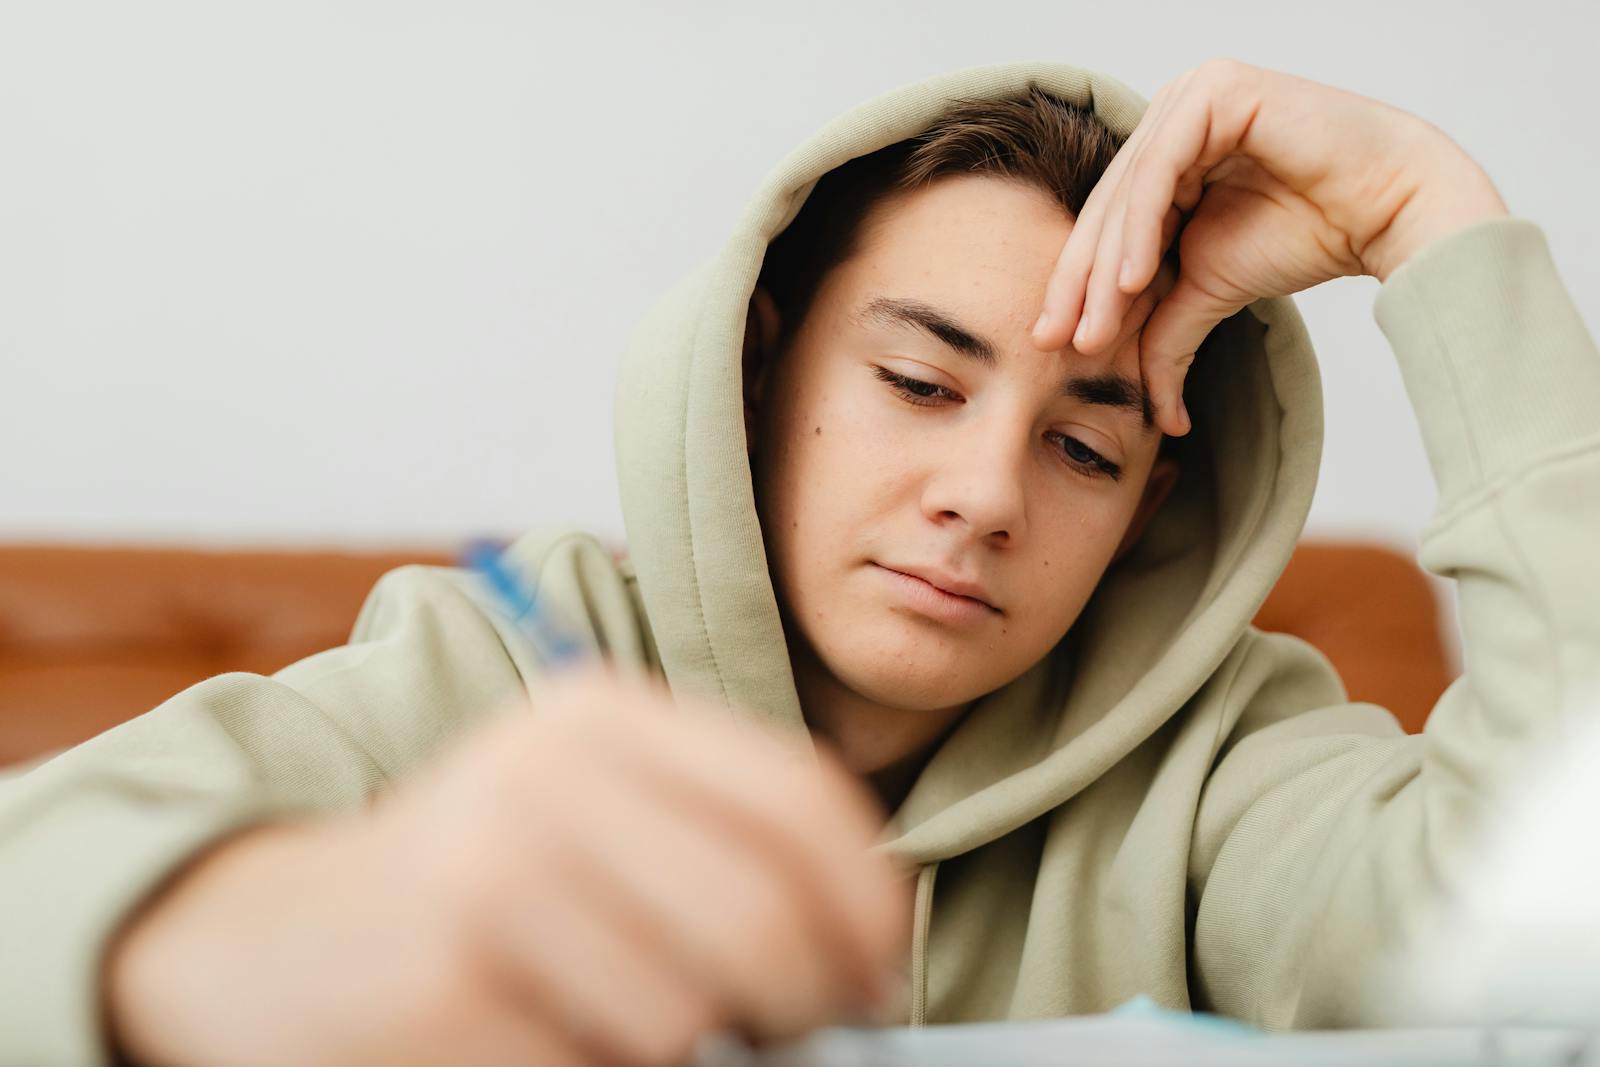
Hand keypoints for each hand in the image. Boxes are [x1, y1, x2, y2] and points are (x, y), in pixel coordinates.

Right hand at [104, 668, 909, 1066]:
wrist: (264, 934)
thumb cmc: (467, 880)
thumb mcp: (587, 812)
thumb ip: (716, 846)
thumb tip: (864, 957)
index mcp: (601, 715)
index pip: (802, 801)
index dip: (867, 905)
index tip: (875, 972)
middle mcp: (546, 778)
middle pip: (764, 919)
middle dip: (803, 1002)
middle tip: (787, 1031)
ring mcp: (486, 880)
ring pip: (687, 1018)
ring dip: (679, 1051)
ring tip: (614, 1022)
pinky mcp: (438, 990)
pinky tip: (535, 1040)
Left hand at [1031, 57, 1507, 435]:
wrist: (1386, 210)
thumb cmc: (1308, 236)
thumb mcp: (1210, 290)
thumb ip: (1163, 331)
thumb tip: (1154, 413)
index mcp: (1162, 152)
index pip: (1105, 223)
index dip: (1076, 286)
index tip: (1052, 344)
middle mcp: (1170, 117)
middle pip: (1108, 209)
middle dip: (1080, 284)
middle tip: (1060, 342)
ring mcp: (1191, 98)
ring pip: (1128, 195)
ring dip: (1108, 269)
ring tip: (1096, 327)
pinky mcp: (1216, 92)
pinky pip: (1161, 169)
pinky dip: (1141, 228)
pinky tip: (1134, 280)